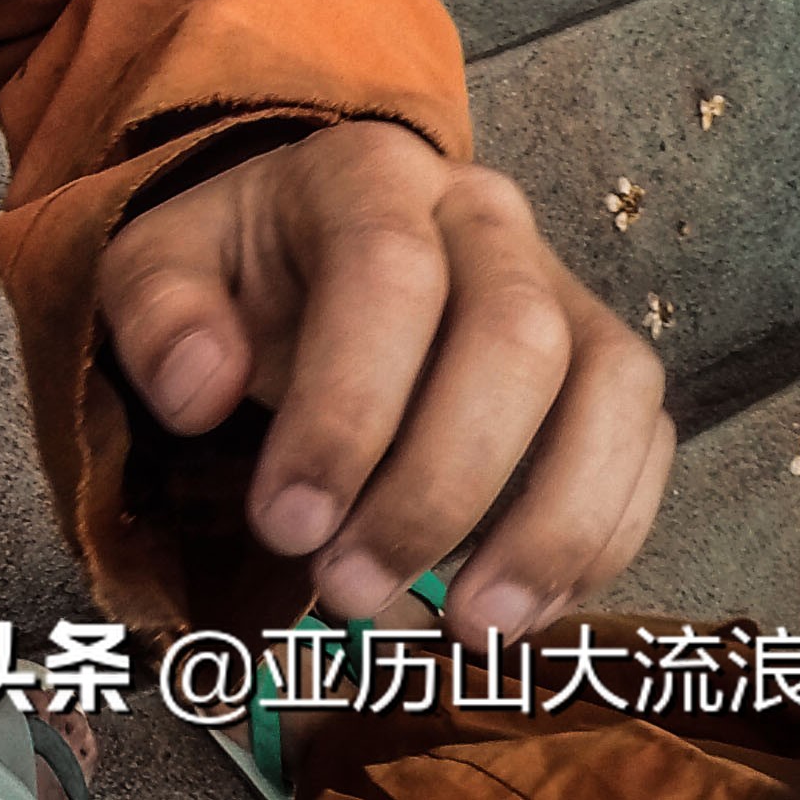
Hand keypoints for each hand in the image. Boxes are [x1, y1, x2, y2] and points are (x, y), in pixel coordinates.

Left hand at [98, 119, 670, 641]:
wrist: (304, 253)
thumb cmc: (234, 271)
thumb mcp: (155, 268)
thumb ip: (157, 315)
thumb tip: (201, 391)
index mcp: (369, 173)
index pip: (387, 276)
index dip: (345, 411)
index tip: (287, 523)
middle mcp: (485, 215)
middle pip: (513, 338)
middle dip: (437, 485)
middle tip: (349, 589)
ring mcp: (564, 285)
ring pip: (607, 388)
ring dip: (550, 524)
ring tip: (467, 626)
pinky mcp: (608, 362)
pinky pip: (643, 440)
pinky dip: (601, 534)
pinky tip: (522, 605)